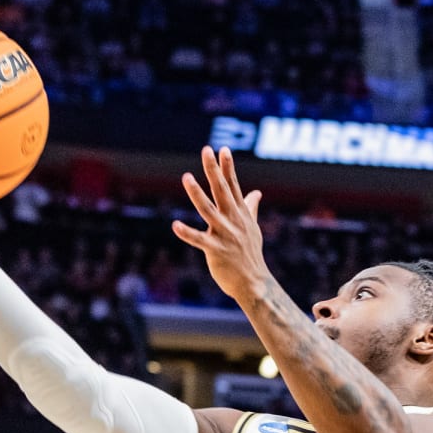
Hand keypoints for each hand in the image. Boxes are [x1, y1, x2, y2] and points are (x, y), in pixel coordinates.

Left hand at [170, 146, 267, 302]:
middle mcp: (233, 220)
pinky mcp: (216, 250)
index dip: (227, 167)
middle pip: (222, 190)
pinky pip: (199, 240)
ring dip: (197, 193)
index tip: (223, 149)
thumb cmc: (251, 254)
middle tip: (206, 150)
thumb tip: (257, 193)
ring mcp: (225, 234)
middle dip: (214, 170)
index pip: (233, 186)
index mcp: (240, 214)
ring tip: (187, 177)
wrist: (254, 282)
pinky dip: (187, 233)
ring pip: (208, 210)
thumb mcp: (253, 227)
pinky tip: (175, 225)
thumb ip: (250, 207)